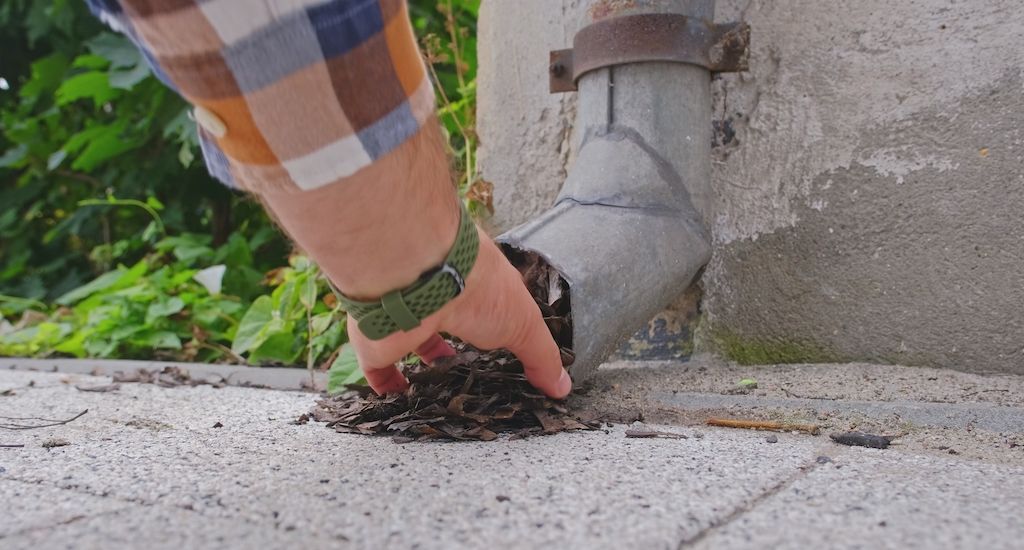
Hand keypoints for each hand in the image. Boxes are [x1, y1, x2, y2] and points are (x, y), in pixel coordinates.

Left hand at [257, 121, 568, 397]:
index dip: (488, 323)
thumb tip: (562, 386)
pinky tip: (398, 397)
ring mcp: (404, 317)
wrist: (418, 276)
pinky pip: (377, 365)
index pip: (480, 303)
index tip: (496, 345)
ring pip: (411, 339)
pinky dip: (385, 382)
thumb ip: (541, 356)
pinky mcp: (377, 340)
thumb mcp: (524, 324)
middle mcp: (435, 296)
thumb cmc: (477, 288)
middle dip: (452, 344)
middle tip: (462, 370)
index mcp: (471, 283)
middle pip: (444, 322)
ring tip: (434, 386)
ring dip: (422, 358)